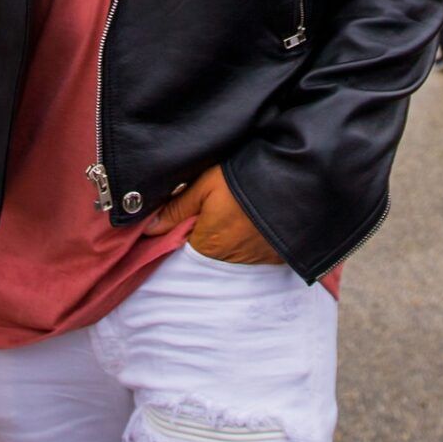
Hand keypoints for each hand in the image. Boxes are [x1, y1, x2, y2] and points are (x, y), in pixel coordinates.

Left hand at [140, 165, 281, 264]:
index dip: (181, 229)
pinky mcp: (274, 257)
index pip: (183, 246)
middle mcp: (229, 260)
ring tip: (234, 212)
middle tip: (213, 209)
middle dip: (204, 232)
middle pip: (207, 249)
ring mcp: (254, 260)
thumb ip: (176, 208)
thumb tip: (148, 228)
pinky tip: (251, 221)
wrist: (293, 184)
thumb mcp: (204, 186)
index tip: (185, 214)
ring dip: (228, 237)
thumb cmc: (243, 181)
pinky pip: (253, 252)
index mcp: (208, 245)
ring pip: (230, 251)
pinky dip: (249, 239)